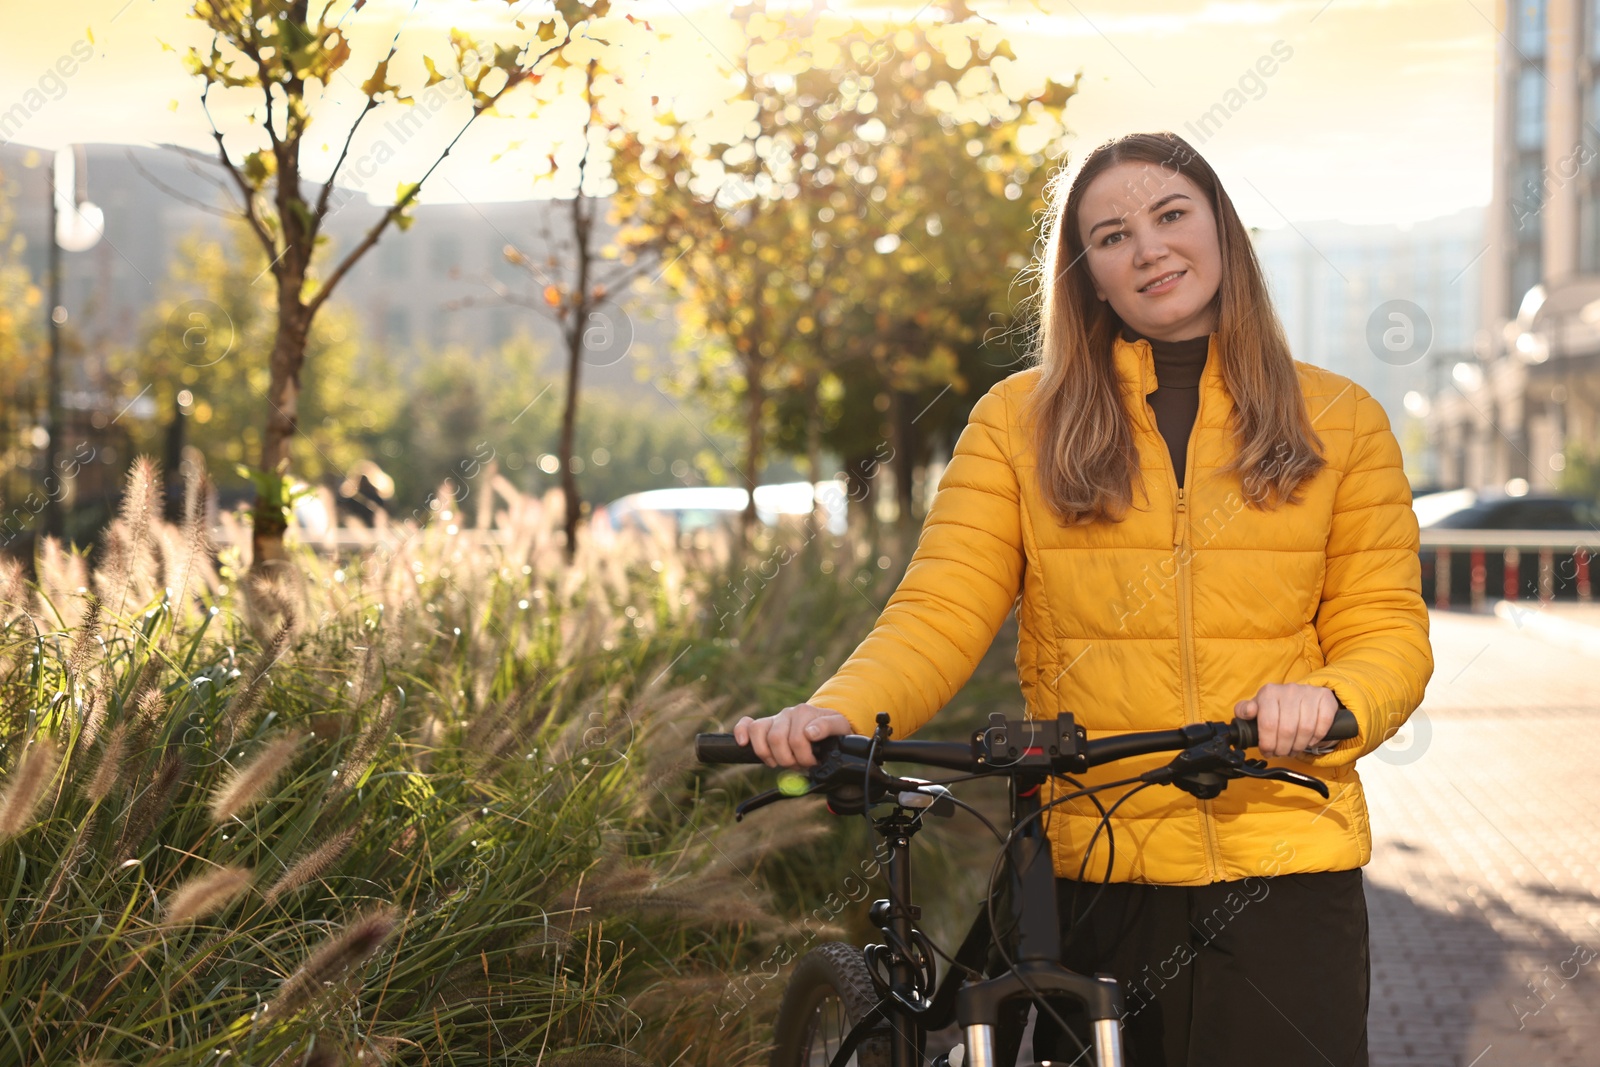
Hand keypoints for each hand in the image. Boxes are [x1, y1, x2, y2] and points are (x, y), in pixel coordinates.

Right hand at [732, 704, 853, 768]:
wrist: (827, 724)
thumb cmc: (832, 729)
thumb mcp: (839, 727)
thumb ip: (828, 727)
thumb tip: (809, 732)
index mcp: (804, 712)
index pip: (797, 740)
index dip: (804, 758)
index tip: (813, 763)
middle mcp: (788, 713)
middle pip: (776, 739)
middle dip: (787, 759)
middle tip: (799, 764)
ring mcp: (775, 718)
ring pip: (759, 732)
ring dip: (768, 753)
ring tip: (780, 761)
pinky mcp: (765, 725)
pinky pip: (747, 724)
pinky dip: (742, 732)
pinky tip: (742, 743)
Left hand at [1234, 683, 1338, 757]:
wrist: (1302, 696)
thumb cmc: (1276, 707)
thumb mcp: (1258, 708)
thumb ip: (1245, 710)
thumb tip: (1247, 712)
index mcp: (1269, 692)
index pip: (1268, 724)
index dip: (1268, 743)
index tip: (1268, 751)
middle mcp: (1289, 690)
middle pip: (1287, 730)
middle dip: (1283, 748)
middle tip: (1281, 753)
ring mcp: (1309, 692)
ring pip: (1306, 729)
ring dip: (1299, 746)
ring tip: (1293, 749)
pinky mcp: (1325, 698)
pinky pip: (1323, 724)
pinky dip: (1316, 737)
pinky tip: (1309, 741)